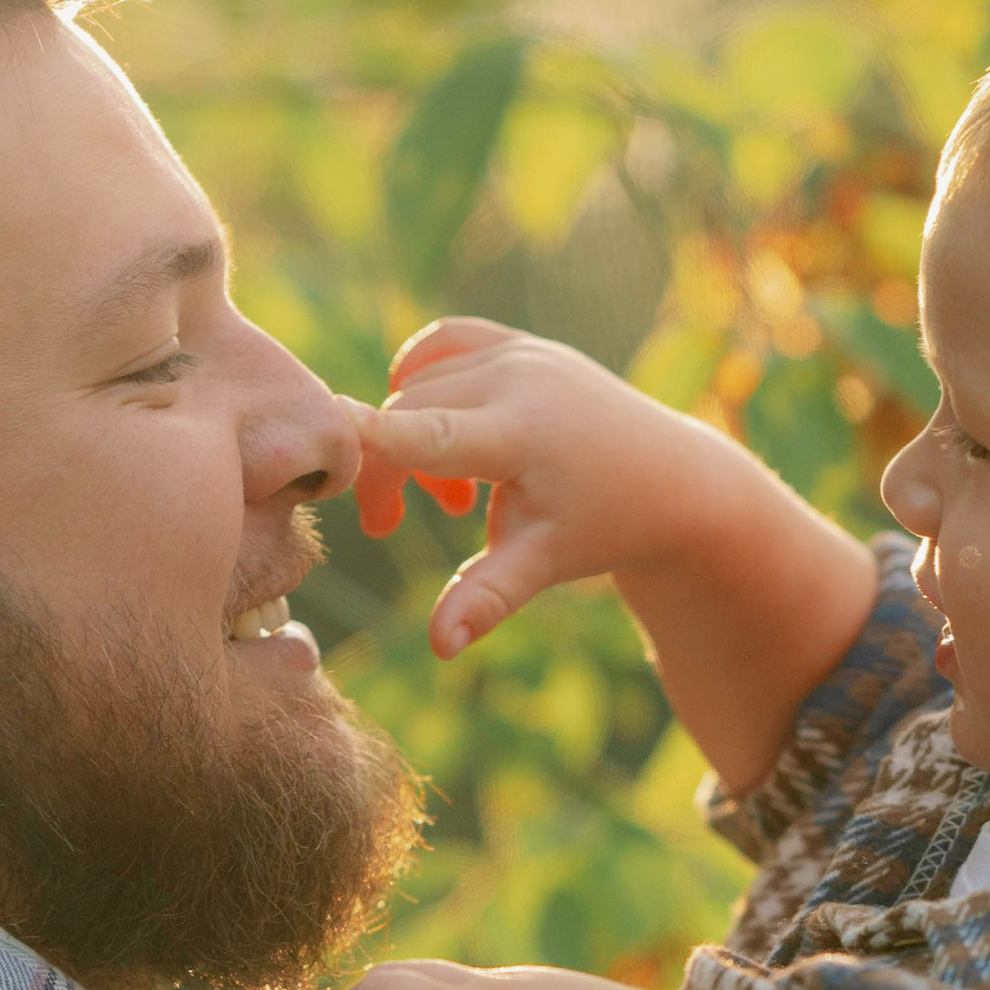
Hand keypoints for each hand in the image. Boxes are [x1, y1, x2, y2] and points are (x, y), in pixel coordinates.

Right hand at [350, 318, 772, 659]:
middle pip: (406, 414)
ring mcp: (518, 350)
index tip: (317, 427)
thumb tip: (439, 648)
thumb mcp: (544, 562)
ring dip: (412, 438)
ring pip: (419, 384)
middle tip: (388, 527)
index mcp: (521, 432)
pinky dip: (424, 382)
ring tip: (448, 494)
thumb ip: (485, 597)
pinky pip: (444, 345)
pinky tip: (441, 428)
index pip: (426, 429)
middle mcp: (516, 376)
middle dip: (385, 472)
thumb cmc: (604, 525)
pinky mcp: (518, 341)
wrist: (672, 478)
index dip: (369, 430)